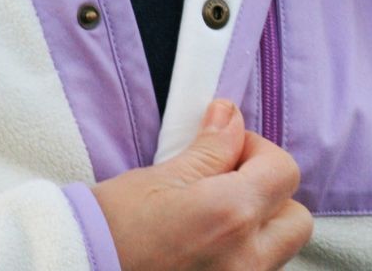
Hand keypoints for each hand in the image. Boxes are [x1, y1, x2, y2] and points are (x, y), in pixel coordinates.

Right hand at [91, 100, 311, 270]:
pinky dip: (241, 255)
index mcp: (231, 216)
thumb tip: (232, 116)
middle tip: (226, 184)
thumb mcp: (160, 177)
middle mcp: (246, 262)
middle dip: (269, 195)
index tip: (227, 150)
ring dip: (258, 229)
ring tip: (211, 220)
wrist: (75, 270)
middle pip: (296, 219)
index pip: (285, 171)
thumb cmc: (111, 227)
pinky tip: (204, 246)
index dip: (258, 151)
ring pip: (278, 251)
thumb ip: (210, 149)